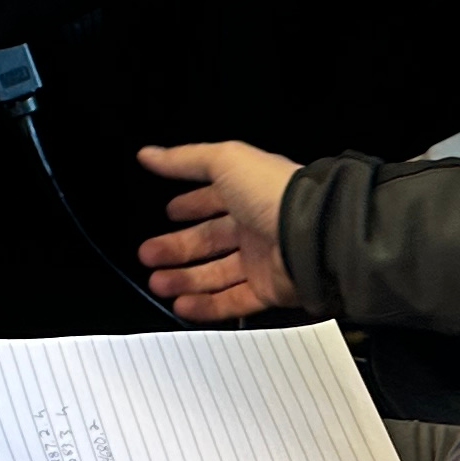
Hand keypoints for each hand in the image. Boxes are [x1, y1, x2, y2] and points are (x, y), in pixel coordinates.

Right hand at [136, 140, 302, 321]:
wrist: (312, 235)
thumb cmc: (275, 193)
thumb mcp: (225, 161)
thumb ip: (185, 159)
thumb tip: (151, 154)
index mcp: (249, 192)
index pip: (214, 198)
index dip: (191, 205)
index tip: (169, 212)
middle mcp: (256, 225)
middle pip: (209, 240)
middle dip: (177, 248)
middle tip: (148, 254)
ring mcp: (263, 259)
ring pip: (216, 274)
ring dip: (184, 279)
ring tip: (157, 282)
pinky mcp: (269, 289)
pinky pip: (233, 301)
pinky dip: (206, 305)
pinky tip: (182, 304)